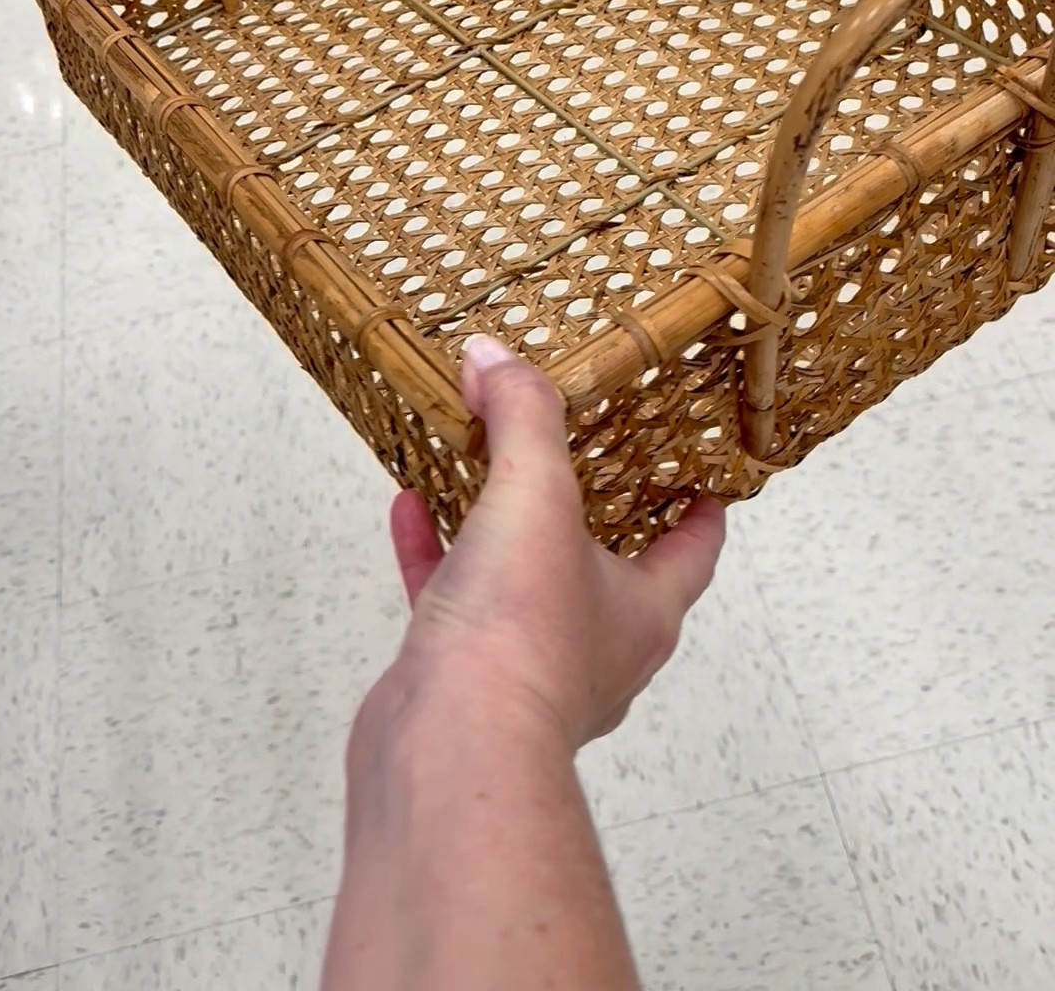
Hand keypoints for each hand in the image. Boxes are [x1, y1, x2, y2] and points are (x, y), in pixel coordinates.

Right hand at [387, 334, 725, 750]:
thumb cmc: (520, 641)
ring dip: (498, 526)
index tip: (700, 476)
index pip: (693, 550)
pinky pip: (452, 600)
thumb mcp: (536, 492)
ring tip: (475, 466)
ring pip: (521, 583)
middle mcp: (596, 645)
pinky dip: (431, 552)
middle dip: (588, 511)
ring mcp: (527, 667)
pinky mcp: (462, 680)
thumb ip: (522, 414)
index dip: (700, 509)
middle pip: (605, 565)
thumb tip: (498, 359)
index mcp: (643, 609)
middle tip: (574, 454)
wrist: (447, 748)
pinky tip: (408, 510)